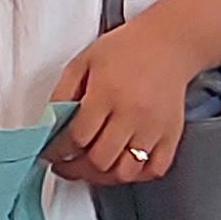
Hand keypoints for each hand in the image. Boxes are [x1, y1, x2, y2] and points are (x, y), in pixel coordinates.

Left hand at [46, 23, 200, 186]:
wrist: (169, 43)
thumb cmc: (126, 49)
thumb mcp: (83, 62)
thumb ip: (63, 94)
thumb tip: (49, 125)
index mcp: (107, 93)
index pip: (77, 137)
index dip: (58, 151)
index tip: (51, 154)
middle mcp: (132, 113)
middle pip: (99, 159)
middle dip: (76, 168)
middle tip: (66, 165)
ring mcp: (154, 127)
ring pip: (124, 172)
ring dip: (102, 176)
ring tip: (90, 168)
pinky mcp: (171, 135)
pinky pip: (153, 170)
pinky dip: (135, 174)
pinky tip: (120, 165)